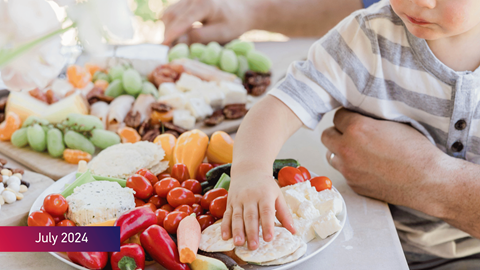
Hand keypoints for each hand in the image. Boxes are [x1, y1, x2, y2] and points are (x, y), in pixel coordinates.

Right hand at [162, 0, 252, 44]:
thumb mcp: (220, 33)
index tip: (163, 47)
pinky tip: (177, 37)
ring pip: (169, 13)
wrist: (241, 10)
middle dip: (168, 34)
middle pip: (171, 15)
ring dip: (168, 30)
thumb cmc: (233, 24)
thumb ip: (199, 37)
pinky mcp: (185, 1)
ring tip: (173, 45)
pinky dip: (171, 25)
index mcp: (204, 3)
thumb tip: (178, 42)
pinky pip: (172, 13)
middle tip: (167, 51)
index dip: (172, 34)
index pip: (183, 20)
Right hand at [220, 169, 294, 249]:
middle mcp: (250, 197)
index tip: (269, 238)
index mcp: (265, 195)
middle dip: (251, 232)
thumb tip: (293, 231)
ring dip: (237, 231)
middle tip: (253, 246)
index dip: (267, 225)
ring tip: (238, 243)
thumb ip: (285, 214)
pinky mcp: (230, 202)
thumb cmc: (266, 185)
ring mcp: (238, 199)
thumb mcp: (278, 195)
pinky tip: (225, 237)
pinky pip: (226, 215)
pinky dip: (225, 226)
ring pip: (237, 216)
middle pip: (250, 216)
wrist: (249, 169)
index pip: (266, 212)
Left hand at [321, 108, 444, 207]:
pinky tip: (367, 166)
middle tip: (351, 133)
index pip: (337, 116)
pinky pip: (343, 172)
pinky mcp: (353, 184)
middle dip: (338, 132)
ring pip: (330, 155)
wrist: (429, 181)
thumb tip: (359, 115)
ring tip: (357, 150)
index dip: (348, 116)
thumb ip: (370, 118)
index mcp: (357, 129)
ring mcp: (348, 170)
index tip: (355, 118)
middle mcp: (347, 149)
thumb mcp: (393, 123)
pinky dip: (350, 167)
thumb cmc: (417, 151)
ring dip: (339, 151)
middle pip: (326, 135)